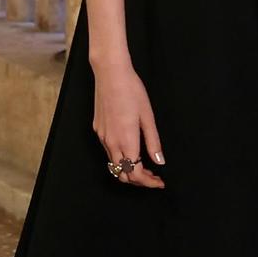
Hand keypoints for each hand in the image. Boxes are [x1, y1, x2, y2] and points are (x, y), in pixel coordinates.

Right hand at [94, 59, 166, 188]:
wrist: (110, 74)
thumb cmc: (132, 91)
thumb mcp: (148, 117)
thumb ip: (153, 142)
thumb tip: (159, 161)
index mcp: (126, 140)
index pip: (135, 173)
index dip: (148, 182)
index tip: (159, 182)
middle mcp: (111, 142)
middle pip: (122, 174)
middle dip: (138, 181)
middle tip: (153, 176)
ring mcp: (102, 136)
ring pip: (113, 164)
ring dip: (128, 170)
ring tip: (144, 165)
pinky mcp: (97, 130)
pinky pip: (108, 151)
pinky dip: (120, 158)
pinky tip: (131, 150)